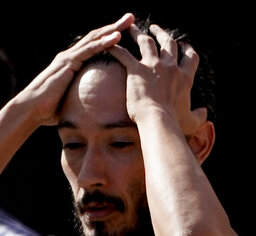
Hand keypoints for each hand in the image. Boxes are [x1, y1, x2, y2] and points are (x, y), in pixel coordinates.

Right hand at [10, 13, 132, 126]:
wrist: (33, 108)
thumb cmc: (52, 108)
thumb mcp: (75, 98)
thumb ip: (86, 96)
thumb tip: (100, 107)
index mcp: (75, 61)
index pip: (95, 44)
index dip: (110, 36)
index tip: (127, 31)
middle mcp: (72, 55)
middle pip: (97, 37)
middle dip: (115, 27)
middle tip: (131, 17)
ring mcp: (69, 57)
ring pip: (95, 39)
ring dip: (113, 29)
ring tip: (128, 21)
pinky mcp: (68, 62)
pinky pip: (89, 50)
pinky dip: (104, 43)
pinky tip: (117, 37)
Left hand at [108, 22, 205, 135]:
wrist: (158, 121)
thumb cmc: (175, 122)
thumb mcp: (192, 120)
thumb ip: (199, 115)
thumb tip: (205, 112)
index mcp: (185, 78)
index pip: (190, 57)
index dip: (187, 48)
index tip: (183, 44)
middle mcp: (171, 67)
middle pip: (168, 43)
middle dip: (161, 33)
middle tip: (154, 28)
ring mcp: (153, 66)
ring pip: (146, 41)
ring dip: (138, 33)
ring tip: (131, 28)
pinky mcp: (136, 69)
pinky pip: (122, 53)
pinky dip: (113, 47)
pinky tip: (106, 43)